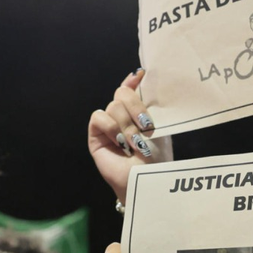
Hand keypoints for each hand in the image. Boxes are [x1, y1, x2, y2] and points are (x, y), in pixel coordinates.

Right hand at [87, 70, 173, 200]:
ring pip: (113, 106)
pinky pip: (99, 117)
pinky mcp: (95, 136)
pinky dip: (112, 128)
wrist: (145, 177)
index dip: (132, 81)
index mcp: (136, 113)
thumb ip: (147, 103)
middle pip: (121, 93)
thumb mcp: (157, 125)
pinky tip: (120, 142)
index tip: (141, 75)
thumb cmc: (156, 156)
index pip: (129, 89)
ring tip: (135, 143)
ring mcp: (108, 126)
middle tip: (145, 127)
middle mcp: (121, 117)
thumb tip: (138, 75)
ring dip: (127, 125)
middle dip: (135, 107)